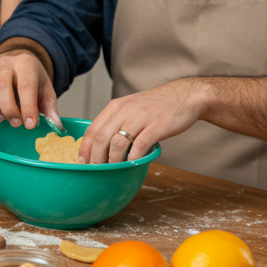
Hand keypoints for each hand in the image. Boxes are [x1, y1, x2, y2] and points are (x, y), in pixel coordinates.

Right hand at [0, 48, 61, 130]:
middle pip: (2, 87)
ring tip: (3, 119)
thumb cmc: (33, 79)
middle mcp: (5, 64)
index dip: (28, 107)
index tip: (31, 125)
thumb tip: (56, 128)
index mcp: (26, 64)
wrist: (19, 64)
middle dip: (9, 110)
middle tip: (17, 124)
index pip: (26, 85)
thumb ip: (50, 109)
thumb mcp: (46, 91)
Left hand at [81, 80, 201, 163]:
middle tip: (96, 170)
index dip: (85, 148)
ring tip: (113, 169)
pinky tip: (132, 163)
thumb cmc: (156, 106)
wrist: (184, 96)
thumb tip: (101, 147)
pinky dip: (134, 157)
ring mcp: (141, 117)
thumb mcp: (130, 109)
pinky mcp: (157, 125)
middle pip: (101, 138)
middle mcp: (125, 110)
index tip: (82, 162)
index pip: (92, 129)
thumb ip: (116, 123)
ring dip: (113, 160)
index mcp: (115, 107)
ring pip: (118, 142)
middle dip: (96, 157)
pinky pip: (140, 144)